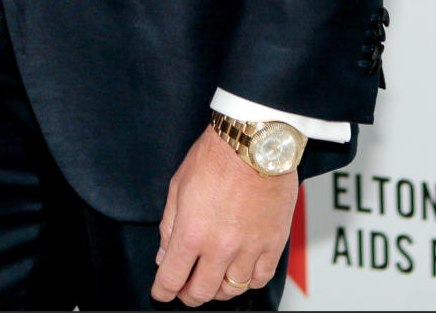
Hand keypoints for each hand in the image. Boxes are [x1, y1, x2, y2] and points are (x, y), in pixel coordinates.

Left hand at [151, 126, 296, 304]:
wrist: (255, 141)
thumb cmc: (216, 155)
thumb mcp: (178, 185)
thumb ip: (169, 225)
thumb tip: (164, 255)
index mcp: (191, 232)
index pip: (172, 278)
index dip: (163, 291)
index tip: (162, 292)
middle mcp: (220, 246)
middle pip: (201, 292)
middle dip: (188, 295)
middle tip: (186, 287)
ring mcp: (249, 247)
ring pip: (231, 290)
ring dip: (218, 288)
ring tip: (214, 277)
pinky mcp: (273, 242)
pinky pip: (260, 278)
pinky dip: (248, 280)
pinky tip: (241, 270)